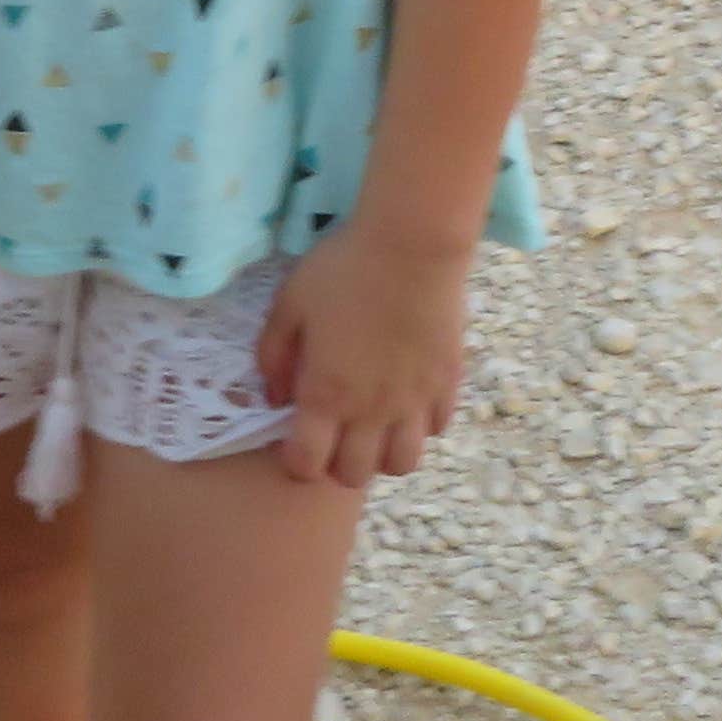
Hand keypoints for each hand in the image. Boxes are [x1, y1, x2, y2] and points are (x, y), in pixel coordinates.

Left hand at [255, 217, 465, 488]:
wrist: (414, 245)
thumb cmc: (344, 268)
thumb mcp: (290, 302)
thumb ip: (273, 355)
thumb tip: (275, 396)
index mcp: (326, 394)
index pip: (307, 465)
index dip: (296, 462)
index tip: (295, 441)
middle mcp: (371, 411)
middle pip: (354, 475)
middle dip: (337, 464)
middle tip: (333, 433)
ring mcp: (414, 402)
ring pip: (402, 464)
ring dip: (383, 454)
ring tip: (374, 427)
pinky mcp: (447, 385)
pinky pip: (436, 429)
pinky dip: (419, 425)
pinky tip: (408, 399)